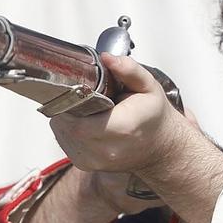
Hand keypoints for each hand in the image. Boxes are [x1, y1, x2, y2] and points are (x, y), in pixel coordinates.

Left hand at [50, 55, 222, 222]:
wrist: (160, 147)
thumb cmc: (152, 115)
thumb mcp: (148, 86)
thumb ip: (129, 69)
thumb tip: (106, 57)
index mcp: (122, 128)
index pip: (78, 123)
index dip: (69, 104)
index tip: (75, 90)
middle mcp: (107, 150)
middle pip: (67, 128)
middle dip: (66, 108)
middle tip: (78, 94)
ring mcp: (95, 161)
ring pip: (62, 136)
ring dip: (66, 119)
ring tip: (83, 107)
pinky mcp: (87, 165)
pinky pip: (65, 143)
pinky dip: (68, 131)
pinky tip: (83, 121)